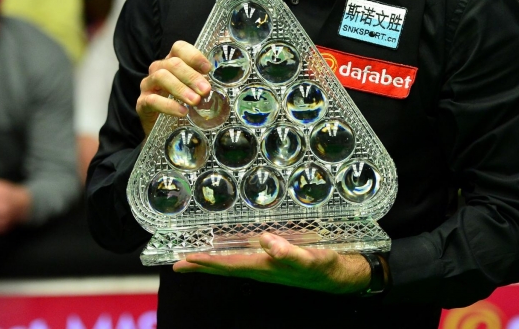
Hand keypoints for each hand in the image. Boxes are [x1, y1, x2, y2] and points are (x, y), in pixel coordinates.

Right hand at [137, 40, 211, 134]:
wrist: (160, 127)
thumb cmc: (179, 103)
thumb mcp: (193, 90)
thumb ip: (203, 82)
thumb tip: (221, 76)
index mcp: (171, 62)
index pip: (179, 48)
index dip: (194, 55)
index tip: (208, 69)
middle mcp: (158, 70)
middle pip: (172, 63)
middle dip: (191, 76)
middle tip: (206, 90)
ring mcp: (148, 85)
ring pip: (161, 77)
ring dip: (180, 88)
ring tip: (195, 101)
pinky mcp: (142, 103)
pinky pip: (152, 100)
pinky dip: (169, 105)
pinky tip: (183, 112)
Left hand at [173, 232, 371, 293]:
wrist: (342, 276)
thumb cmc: (326, 267)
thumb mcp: (310, 257)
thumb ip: (288, 251)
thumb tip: (265, 241)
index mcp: (265, 267)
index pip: (228, 264)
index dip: (206, 261)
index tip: (184, 258)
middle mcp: (262, 269)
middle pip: (225, 267)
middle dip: (201, 265)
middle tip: (176, 263)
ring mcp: (267, 268)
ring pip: (232, 264)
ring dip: (212, 262)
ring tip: (193, 259)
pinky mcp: (274, 262)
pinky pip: (244, 260)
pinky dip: (230, 256)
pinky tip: (228, 252)